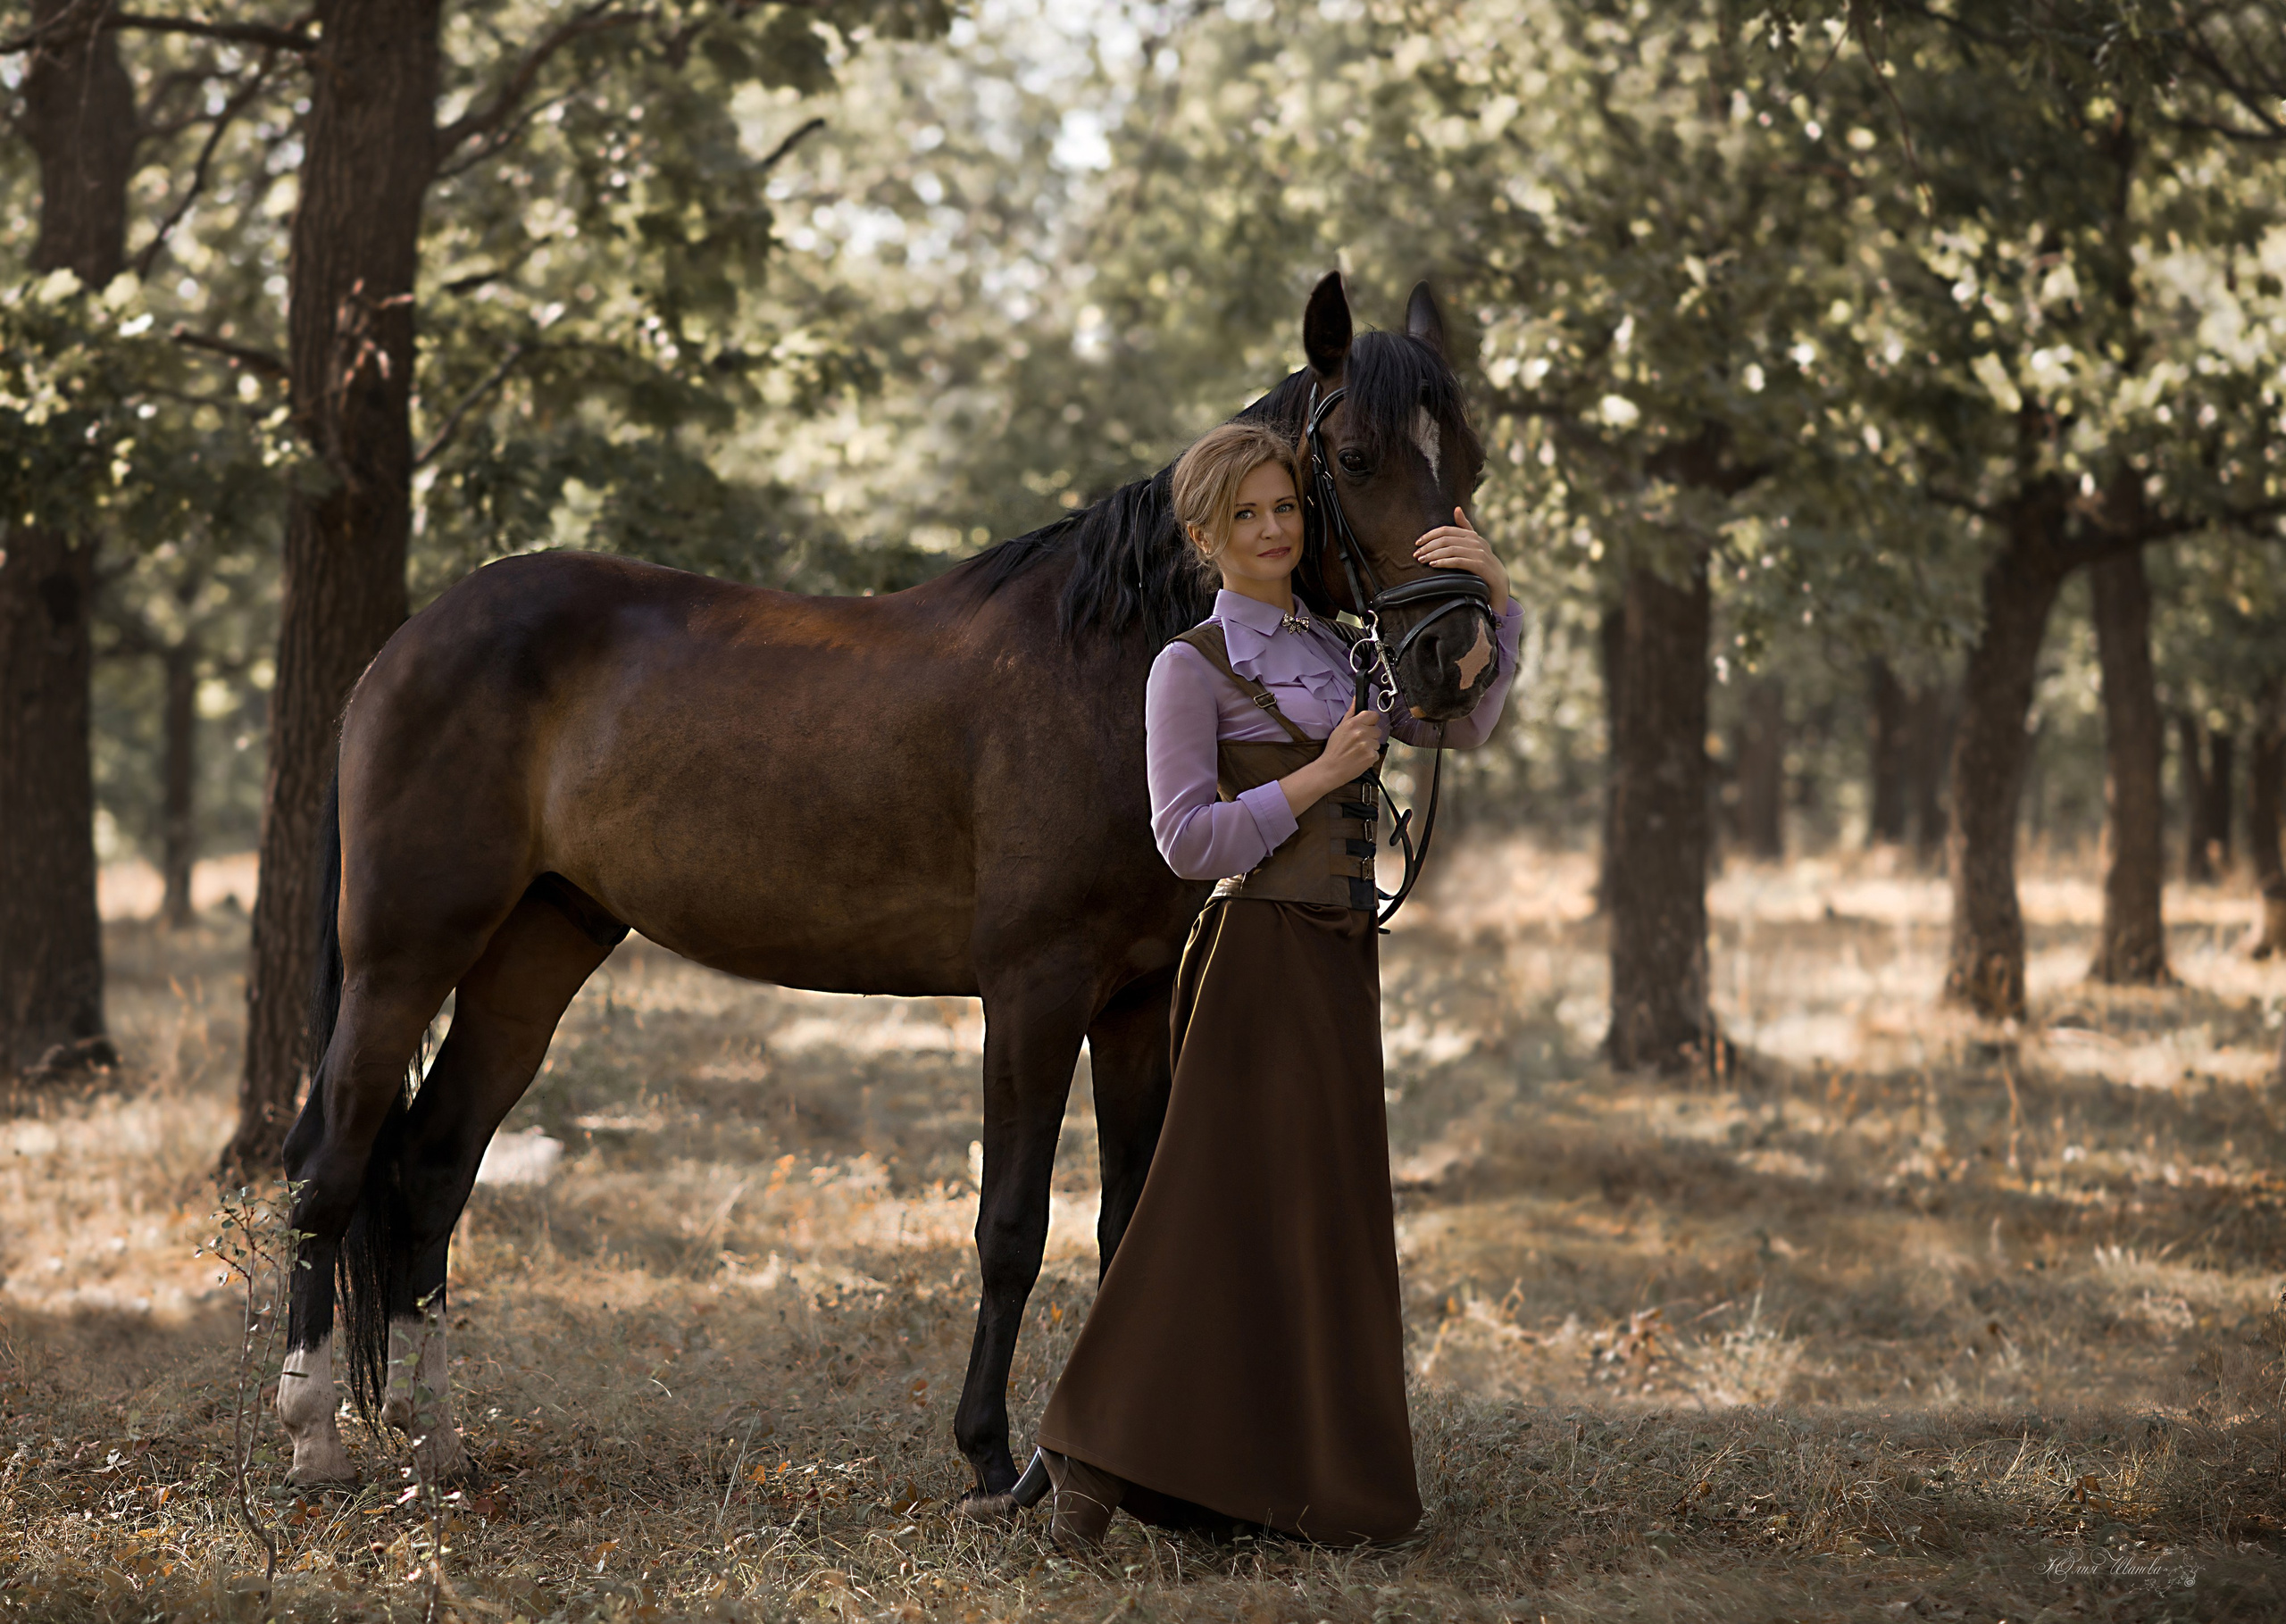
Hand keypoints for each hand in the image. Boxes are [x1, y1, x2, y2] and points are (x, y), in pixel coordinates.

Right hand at [1279, 699, 1382, 816]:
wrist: (1331, 769)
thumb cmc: (1334, 749)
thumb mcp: (1339, 728)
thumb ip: (1350, 713)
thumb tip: (1356, 699)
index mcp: (1353, 723)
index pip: (1373, 715)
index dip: (1371, 722)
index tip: (1366, 727)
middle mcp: (1361, 732)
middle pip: (1377, 730)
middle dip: (1370, 736)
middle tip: (1359, 742)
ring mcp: (1367, 745)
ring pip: (1377, 742)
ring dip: (1370, 747)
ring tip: (1358, 751)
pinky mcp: (1370, 756)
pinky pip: (1377, 753)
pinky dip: (1370, 757)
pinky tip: (1360, 758)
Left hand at [1413, 507, 1509, 615]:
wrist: (1499, 582)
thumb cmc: (1483, 563)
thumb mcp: (1475, 544)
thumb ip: (1465, 527)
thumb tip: (1456, 508)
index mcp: (1472, 535)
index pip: (1446, 530)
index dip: (1430, 535)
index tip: (1418, 542)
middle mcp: (1476, 542)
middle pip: (1446, 539)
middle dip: (1428, 546)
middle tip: (1416, 554)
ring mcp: (1479, 553)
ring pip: (1451, 550)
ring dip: (1433, 554)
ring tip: (1422, 560)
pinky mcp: (1480, 566)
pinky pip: (1458, 561)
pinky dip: (1444, 562)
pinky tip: (1434, 565)